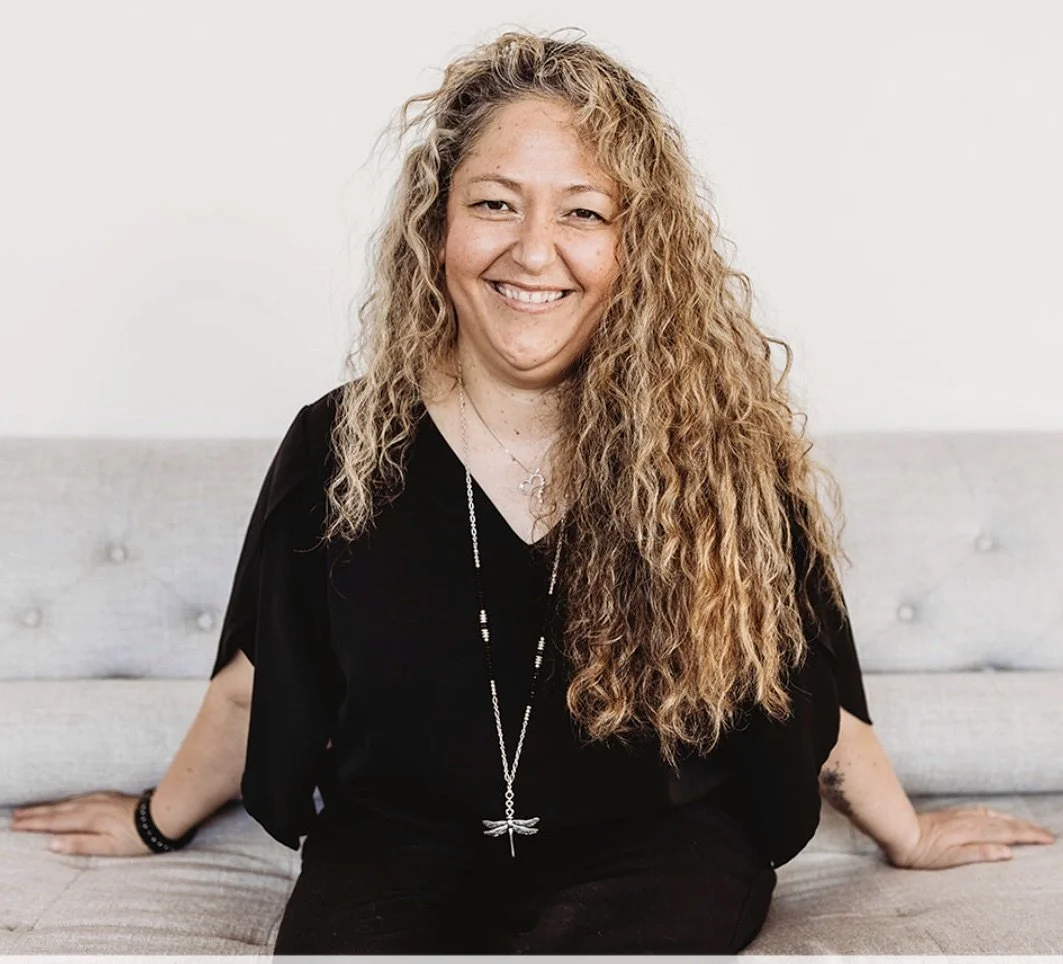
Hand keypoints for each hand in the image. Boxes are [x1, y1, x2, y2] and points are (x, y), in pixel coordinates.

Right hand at [9, 791, 151, 856]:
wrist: (164, 815)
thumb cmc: (138, 837)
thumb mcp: (109, 848)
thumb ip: (80, 845)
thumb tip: (52, 844)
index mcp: (89, 819)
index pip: (55, 821)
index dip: (34, 824)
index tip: (15, 825)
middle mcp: (92, 804)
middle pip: (57, 809)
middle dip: (35, 813)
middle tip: (14, 816)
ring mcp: (101, 798)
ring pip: (67, 801)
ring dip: (47, 805)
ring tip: (30, 808)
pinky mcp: (109, 796)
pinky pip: (79, 796)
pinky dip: (64, 800)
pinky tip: (63, 802)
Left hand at [887, 804, 1055, 869]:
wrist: (896, 830)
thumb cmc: (920, 851)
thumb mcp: (949, 859)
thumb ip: (979, 854)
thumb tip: (1007, 852)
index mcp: (971, 832)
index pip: (1007, 833)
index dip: (1029, 836)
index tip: (1048, 839)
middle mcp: (967, 820)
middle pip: (1004, 823)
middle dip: (1027, 828)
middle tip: (1047, 834)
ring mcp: (959, 815)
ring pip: (993, 815)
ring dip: (1013, 820)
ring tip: (1028, 826)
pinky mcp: (951, 815)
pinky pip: (980, 811)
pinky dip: (995, 814)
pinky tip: (996, 816)